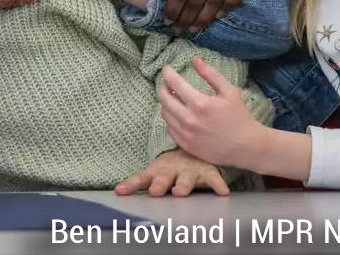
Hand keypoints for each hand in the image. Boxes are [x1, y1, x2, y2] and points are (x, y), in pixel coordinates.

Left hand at [115, 149, 230, 196]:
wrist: (196, 147)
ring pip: (186, 179)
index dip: (131, 184)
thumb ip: (138, 182)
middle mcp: (172, 170)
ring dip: (182, 185)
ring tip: (180, 192)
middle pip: (164, 177)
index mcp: (157, 170)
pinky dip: (217, 184)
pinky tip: (222, 192)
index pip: (141, 178)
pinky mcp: (207, 171)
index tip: (121, 191)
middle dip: (159, 184)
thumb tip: (117, 191)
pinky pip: (214, 178)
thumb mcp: (155, 172)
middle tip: (155, 192)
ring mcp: (190, 170)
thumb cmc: (172, 166)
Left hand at [158, 57, 269, 171]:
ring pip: (164, 113)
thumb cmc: (240, 117)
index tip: (166, 68)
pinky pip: (169, 128)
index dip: (167, 73)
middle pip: (163, 98)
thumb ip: (211, 74)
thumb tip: (194, 59)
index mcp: (200, 104)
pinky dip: (171, 118)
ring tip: (175, 98)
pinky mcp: (185, 145)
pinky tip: (179, 114)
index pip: (174, 83)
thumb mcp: (230, 91)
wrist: (247, 147)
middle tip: (168, 83)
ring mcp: (185, 134)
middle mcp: (189, 119)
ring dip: (166, 103)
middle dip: (163, 86)